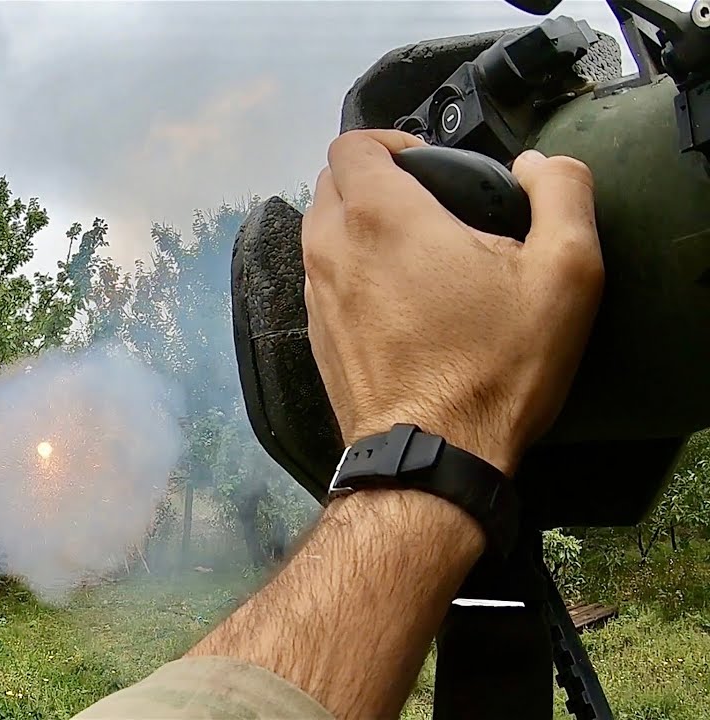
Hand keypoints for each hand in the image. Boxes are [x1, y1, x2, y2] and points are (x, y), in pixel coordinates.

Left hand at [302, 130, 602, 475]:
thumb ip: (563, 195)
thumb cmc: (494, 366)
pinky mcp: (314, 336)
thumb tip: (543, 166)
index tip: (431, 164)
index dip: (391, 141)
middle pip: (331, 182)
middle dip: (372, 177)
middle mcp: (332, 248)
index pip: (353, 143)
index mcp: (380, 216)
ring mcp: (314, 295)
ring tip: (415, 248)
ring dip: (357, 223)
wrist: (432, 454)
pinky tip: (396, 298)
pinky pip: (321, 278)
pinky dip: (349, 269)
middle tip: (428, 200)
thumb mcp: (565, 272)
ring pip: (320, 230)